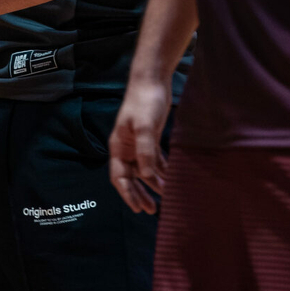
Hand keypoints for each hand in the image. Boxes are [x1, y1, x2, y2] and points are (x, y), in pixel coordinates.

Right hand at [108, 77, 172, 213]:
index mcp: (119, 147)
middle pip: (131, 178)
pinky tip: (170, 178)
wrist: (152, 80)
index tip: (137, 208)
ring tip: (163, 198)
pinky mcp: (150, 138)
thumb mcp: (145, 127)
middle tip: (151, 210)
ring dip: (152, 184)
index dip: (127, 194)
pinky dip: (161, 170)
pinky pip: (154, 160)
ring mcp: (138, 143)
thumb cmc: (145, 101)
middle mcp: (127, 148)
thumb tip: (148, 176)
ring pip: (144, 171)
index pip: (119, 177)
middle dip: (140, 194)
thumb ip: (146, 152)